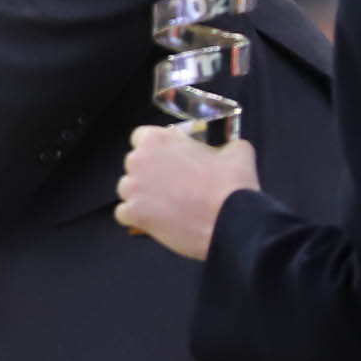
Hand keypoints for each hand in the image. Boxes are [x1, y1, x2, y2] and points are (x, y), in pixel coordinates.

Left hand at [114, 124, 257, 260]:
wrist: (232, 222)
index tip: (169, 160)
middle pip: (134, 164)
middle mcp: (138, 160)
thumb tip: (227, 148)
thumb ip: (224, 145)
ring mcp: (133, 188)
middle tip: (173, 186)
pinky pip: (124, 214)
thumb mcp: (237, 151)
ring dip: (142, 196)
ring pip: (128, 189)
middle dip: (149, 174)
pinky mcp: (133, 214)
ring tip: (166, 206)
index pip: (141, 137)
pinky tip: (156, 222)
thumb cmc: (232, 184)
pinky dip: (138, 218)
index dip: (155, 149)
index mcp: (157, 140)